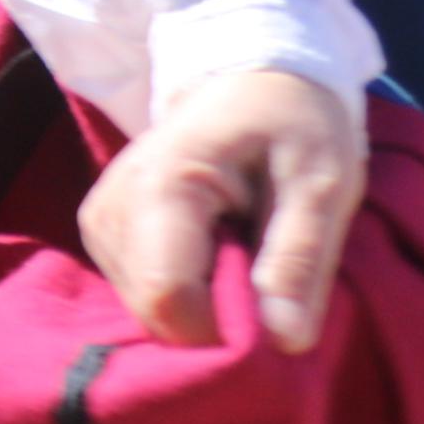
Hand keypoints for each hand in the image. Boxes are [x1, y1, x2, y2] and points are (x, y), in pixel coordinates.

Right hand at [79, 68, 367, 354]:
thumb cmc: (294, 123)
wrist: (252, 80)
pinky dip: (190, 293)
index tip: (279, 307)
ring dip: (207, 305)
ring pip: (150, 313)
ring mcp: (100, 222)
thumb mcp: (323, 184)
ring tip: (243, 249)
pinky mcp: (104, 233)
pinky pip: (144, 297)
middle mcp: (111, 208)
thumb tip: (285, 342)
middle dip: (221, 319)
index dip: (229, 328)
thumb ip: (299, 261)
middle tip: (268, 270)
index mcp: (162, 186)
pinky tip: (216, 252)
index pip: (171, 299)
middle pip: (157, 314)